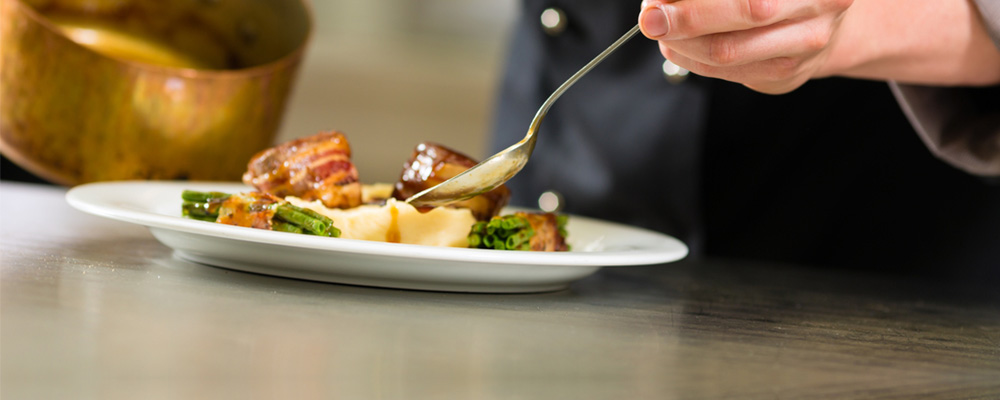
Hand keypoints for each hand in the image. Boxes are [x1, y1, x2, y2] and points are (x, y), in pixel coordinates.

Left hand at [638, 0, 853, 93]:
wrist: (823, 24)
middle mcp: (819, 4)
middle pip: (747, 11)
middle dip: (688, 17)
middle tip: (651, 19)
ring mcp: (806, 45)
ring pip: (729, 50)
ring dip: (681, 42)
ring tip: (660, 30)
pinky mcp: (787, 75)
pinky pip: (725, 72)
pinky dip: (690, 59)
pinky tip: (675, 47)